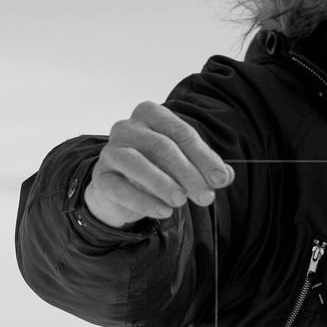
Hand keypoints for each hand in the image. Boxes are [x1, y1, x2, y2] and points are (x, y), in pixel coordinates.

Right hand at [84, 101, 233, 226]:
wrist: (118, 190)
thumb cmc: (156, 168)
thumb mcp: (184, 164)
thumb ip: (205, 167)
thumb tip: (225, 176)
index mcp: (150, 114)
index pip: (181, 132)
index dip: (203, 157)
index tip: (220, 179)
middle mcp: (127, 127)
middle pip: (161, 146)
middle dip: (188, 173)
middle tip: (206, 197)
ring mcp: (110, 151)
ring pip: (137, 163)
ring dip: (163, 184)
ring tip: (182, 202)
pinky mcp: (101, 178)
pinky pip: (121, 188)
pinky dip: (144, 201)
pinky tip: (164, 211)